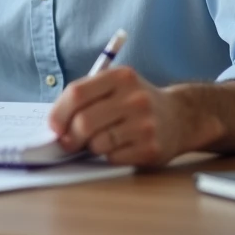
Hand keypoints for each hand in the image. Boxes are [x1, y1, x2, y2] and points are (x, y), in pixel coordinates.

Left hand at [47, 67, 186, 166]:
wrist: (180, 116)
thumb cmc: (135, 102)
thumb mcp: (115, 85)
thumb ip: (87, 97)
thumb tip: (55, 124)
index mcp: (120, 76)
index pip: (77, 93)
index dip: (58, 113)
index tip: (53, 126)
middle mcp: (134, 98)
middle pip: (84, 122)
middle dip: (70, 137)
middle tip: (69, 142)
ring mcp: (145, 124)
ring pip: (97, 144)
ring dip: (91, 147)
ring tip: (100, 141)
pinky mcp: (151, 148)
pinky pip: (113, 158)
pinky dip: (109, 156)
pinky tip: (120, 147)